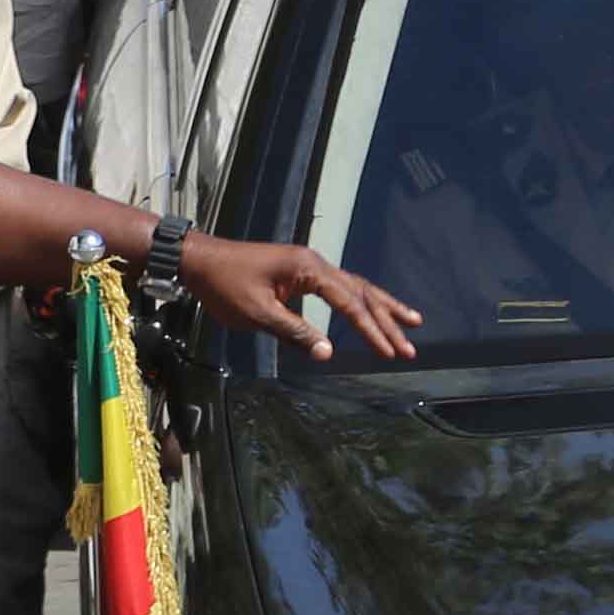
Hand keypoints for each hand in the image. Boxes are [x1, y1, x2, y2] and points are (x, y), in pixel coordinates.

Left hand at [180, 236, 423, 360]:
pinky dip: (361, 301)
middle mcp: (316, 263)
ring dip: (382, 308)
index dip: (371, 329)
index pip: (349, 302)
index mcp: (309, 268)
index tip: (389, 352)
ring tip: (412, 322)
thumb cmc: (225, 285)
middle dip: (387, 321)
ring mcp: (310, 266)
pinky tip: (372, 311)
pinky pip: (341, 288)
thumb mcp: (258, 313)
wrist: (200, 260)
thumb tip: (329, 354)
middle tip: (411, 346)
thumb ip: (294, 332)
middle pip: (361, 292)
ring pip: (356, 287)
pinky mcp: (301, 273)